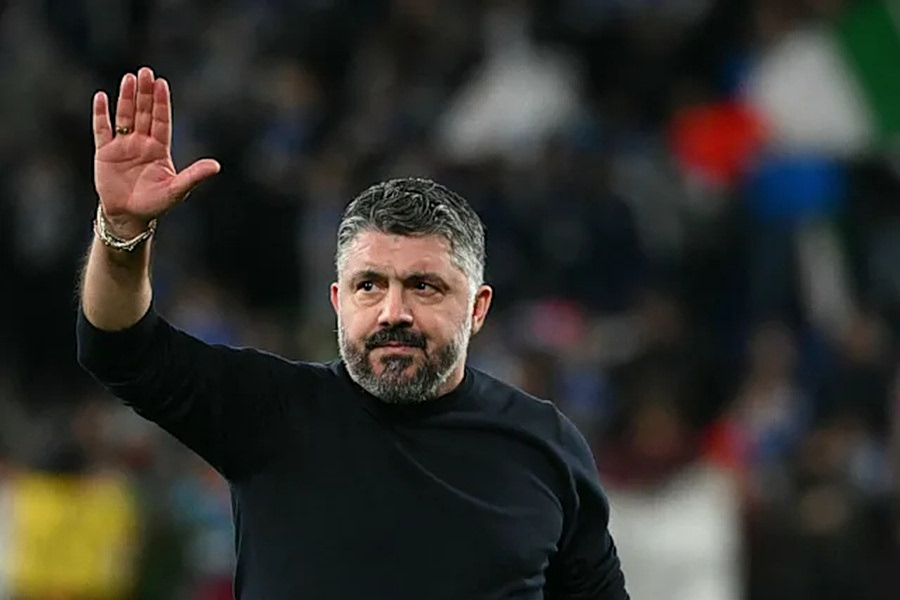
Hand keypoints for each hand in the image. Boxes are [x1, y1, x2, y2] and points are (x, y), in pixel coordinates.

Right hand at [93, 67, 220, 237]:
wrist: (130, 216)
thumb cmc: (156, 204)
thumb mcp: (177, 189)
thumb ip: (194, 175)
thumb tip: (216, 166)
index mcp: (160, 149)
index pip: (162, 120)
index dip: (161, 102)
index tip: (162, 83)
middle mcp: (142, 143)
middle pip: (144, 113)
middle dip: (145, 93)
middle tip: (146, 72)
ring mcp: (123, 146)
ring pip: (125, 116)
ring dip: (126, 98)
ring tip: (129, 78)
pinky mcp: (105, 153)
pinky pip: (102, 130)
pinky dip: (101, 114)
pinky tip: (102, 97)